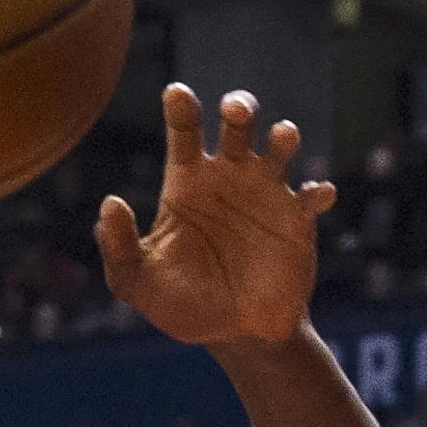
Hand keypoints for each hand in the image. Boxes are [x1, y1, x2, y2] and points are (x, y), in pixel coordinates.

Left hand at [95, 85, 336, 347]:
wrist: (232, 333)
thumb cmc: (179, 301)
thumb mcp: (136, 280)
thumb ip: (118, 246)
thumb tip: (109, 202)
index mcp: (186, 182)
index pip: (183, 132)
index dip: (181, 109)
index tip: (177, 92)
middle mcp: (228, 177)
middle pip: (236, 126)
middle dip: (239, 108)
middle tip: (235, 110)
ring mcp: (266, 194)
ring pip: (279, 149)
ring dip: (283, 137)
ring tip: (282, 137)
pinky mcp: (297, 220)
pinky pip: (312, 197)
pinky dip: (317, 192)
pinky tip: (317, 195)